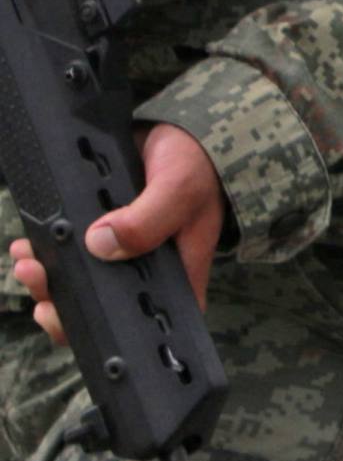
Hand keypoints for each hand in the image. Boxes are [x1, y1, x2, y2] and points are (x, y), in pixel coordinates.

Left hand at [11, 123, 223, 340]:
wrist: (177, 128)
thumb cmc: (196, 163)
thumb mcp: (180, 188)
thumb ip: (149, 219)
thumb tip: (99, 244)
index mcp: (175, 273)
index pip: (146, 321)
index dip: (110, 332)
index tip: (76, 322)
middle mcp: (145, 270)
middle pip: (102, 308)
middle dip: (62, 307)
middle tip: (41, 291)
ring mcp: (119, 254)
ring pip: (78, 284)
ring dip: (46, 280)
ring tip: (27, 263)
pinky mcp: (96, 234)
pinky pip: (66, 256)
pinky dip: (43, 255)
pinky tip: (27, 247)